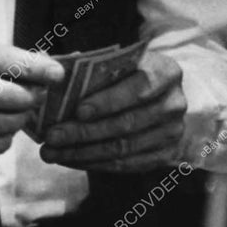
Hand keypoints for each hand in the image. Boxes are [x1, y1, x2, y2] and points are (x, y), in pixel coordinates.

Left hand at [41, 51, 186, 171]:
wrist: (160, 93)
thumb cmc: (130, 71)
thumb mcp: (120, 61)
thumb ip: (95, 65)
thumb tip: (58, 72)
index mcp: (166, 72)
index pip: (137, 89)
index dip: (108, 102)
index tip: (79, 111)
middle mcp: (174, 104)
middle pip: (126, 123)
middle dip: (85, 132)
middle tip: (53, 136)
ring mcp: (173, 133)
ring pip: (123, 148)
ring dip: (83, 152)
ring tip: (53, 152)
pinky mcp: (166, 155)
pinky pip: (127, 165)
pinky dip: (95, 164)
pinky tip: (71, 159)